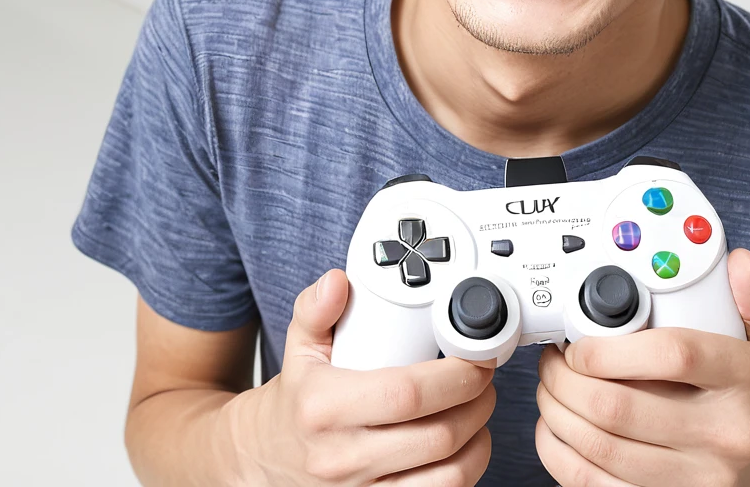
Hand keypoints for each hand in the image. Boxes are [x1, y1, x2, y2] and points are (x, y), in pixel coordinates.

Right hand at [229, 269, 496, 485]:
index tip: (475, 358)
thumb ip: (317, 309)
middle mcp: (343, 457)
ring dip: (478, 440)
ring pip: (447, 476)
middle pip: (437, 435)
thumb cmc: (296, 402)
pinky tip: (464, 447)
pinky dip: (464, 473)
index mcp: (326, 407)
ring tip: (479, 411)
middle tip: (484, 379)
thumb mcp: (299, 348)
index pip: (406, 394)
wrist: (264, 460)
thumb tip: (337, 282)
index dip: (454, 376)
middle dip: (477, 402)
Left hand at [535, 249, 749, 486]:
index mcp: (746, 381)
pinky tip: (554, 428)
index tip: (580, 342)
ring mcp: (696, 478)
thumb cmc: (744, 400)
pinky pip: (592, 484)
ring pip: (600, 446)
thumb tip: (739, 261)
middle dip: (567, 379)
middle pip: (621, 407)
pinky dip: (559, 454)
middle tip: (554, 358)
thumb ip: (749, 299)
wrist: (749, 477)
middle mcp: (724, 434)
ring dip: (557, 411)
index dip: (611, 348)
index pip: (673, 355)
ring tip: (550, 385)